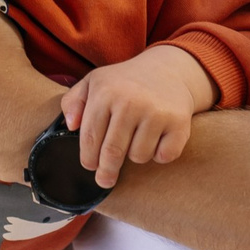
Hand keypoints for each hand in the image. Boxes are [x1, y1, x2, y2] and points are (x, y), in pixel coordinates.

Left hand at [61, 43, 217, 188]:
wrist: (169, 70)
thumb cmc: (125, 82)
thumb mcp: (94, 82)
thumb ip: (73, 101)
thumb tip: (71, 125)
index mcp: (105, 92)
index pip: (90, 138)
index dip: (88, 158)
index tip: (90, 167)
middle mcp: (131, 102)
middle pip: (112, 153)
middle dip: (106, 171)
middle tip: (105, 180)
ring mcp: (156, 112)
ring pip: (138, 156)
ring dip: (135, 155)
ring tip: (136, 140)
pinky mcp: (179, 123)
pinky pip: (163, 156)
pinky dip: (159, 154)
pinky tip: (157, 140)